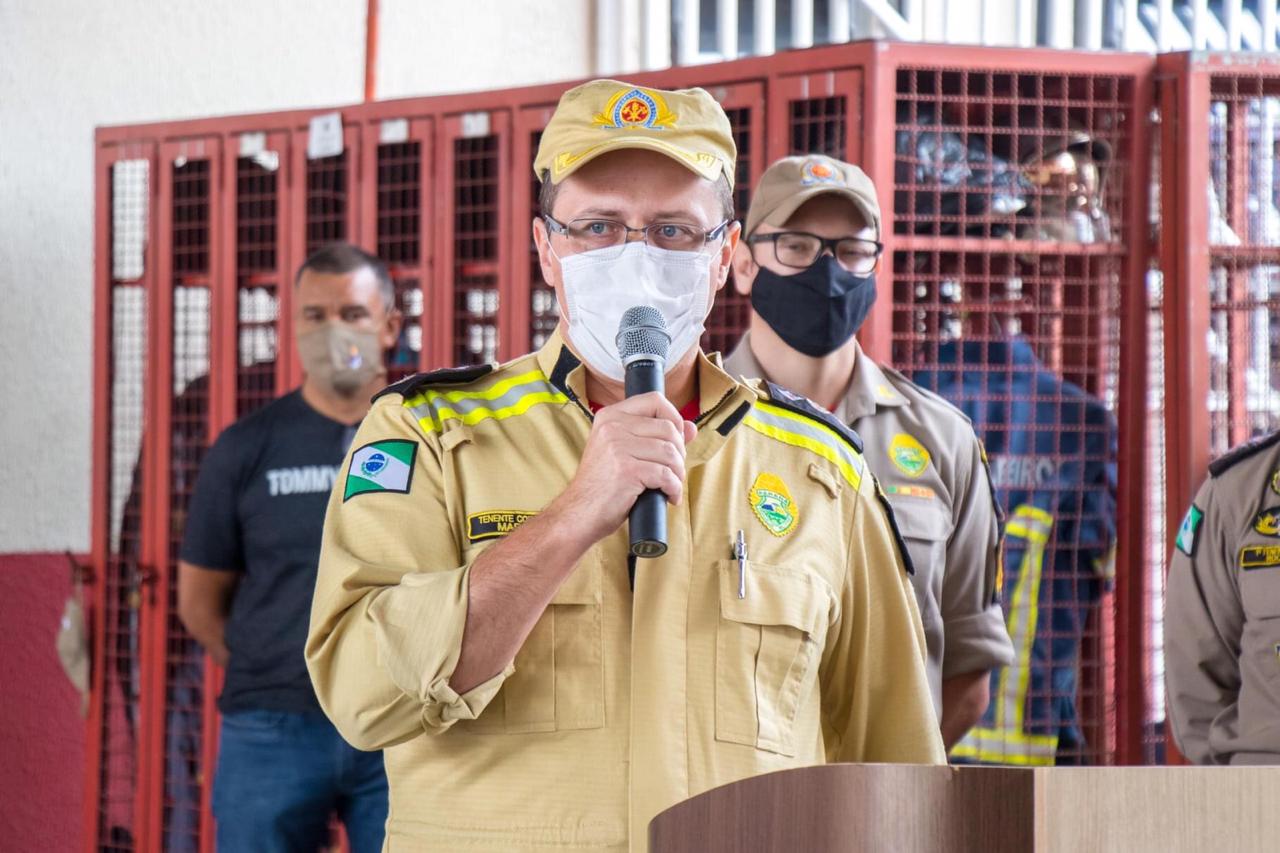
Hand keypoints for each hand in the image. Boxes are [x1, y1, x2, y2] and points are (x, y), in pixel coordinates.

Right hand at [554, 393, 697, 544]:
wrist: (578, 513)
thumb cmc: (602, 485)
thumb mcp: (624, 452)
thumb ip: (655, 436)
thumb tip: (692, 428)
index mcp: (610, 416)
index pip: (655, 400)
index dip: (674, 418)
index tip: (676, 440)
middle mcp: (612, 426)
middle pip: (668, 428)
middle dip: (680, 452)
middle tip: (673, 471)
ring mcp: (618, 447)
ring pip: (670, 452)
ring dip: (678, 473)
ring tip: (671, 486)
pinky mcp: (627, 470)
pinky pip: (666, 475)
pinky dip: (674, 489)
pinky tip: (669, 497)